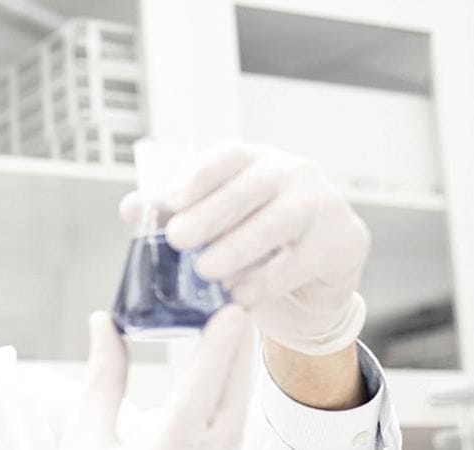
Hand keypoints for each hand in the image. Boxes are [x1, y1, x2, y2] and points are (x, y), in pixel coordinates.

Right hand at [62, 307, 255, 449]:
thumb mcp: (88, 431)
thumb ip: (103, 375)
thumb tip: (103, 322)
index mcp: (167, 445)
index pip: (202, 387)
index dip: (219, 347)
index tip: (231, 313)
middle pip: (233, 388)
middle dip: (236, 341)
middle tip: (231, 296)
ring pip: (241, 401)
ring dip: (238, 360)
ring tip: (230, 318)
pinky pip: (236, 415)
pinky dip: (233, 383)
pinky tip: (226, 359)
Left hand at [119, 142, 368, 356]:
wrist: (318, 270)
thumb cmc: (257, 237)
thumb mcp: (218, 222)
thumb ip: (175, 214)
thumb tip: (131, 208)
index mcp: (255, 161)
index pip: (227, 158)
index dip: (197, 177)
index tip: (169, 202)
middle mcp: (292, 173)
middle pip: (251, 187)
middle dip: (212, 214)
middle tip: (178, 240)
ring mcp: (322, 203)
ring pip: (279, 221)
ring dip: (239, 246)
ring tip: (206, 271)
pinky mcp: (342, 240)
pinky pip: (300, 261)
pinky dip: (267, 280)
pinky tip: (240, 295)